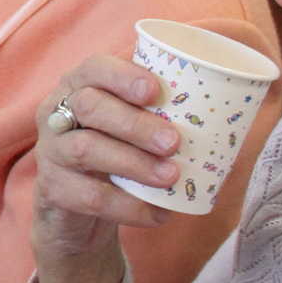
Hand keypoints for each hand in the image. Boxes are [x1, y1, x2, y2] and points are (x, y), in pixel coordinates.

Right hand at [31, 55, 178, 282]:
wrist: (78, 208)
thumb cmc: (118, 154)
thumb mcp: (130, 129)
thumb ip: (160, 115)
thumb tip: (230, 115)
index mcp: (79, 88)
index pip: (93, 68)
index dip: (122, 75)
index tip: (155, 91)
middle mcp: (57, 113)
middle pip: (89, 106)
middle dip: (134, 123)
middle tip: (174, 142)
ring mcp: (51, 151)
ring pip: (86, 149)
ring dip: (134, 163)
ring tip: (171, 177)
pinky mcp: (53, 189)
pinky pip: (90, 196)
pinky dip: (129, 206)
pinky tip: (157, 214)